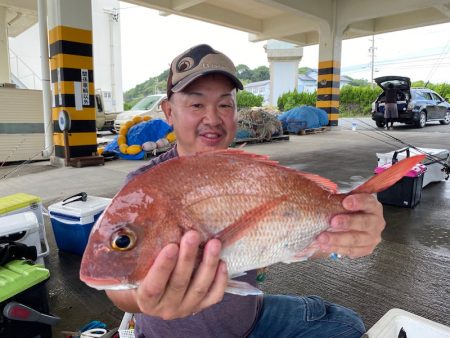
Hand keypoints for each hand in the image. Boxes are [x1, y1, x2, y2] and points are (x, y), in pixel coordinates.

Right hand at [106, 231, 227, 319]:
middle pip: (179, 283)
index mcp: (146, 300)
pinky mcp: (201, 307)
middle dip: (188, 258)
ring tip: (214, 243)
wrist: (155, 296)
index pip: (154, 286)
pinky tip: (222, 262)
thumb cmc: (146, 275)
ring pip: (199, 288)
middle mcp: (166, 308)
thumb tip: (159, 227)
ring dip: (208, 264)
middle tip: (193, 235)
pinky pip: (214, 296)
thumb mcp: (140, 268)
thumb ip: (148, 256)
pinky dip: (220, 280)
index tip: (171, 246)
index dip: (163, 267)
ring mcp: (185, 309)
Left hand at [316, 194, 385, 258]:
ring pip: (356, 240)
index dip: (358, 202)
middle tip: (332, 222)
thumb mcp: (348, 199)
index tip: (345, 202)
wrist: (359, 222)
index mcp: (373, 206)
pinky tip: (324, 246)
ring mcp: (372, 237)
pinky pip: (351, 251)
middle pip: (364, 223)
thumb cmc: (350, 209)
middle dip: (347, 223)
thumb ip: (339, 198)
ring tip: (322, 238)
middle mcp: (376, 222)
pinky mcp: (366, 249)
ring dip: (338, 239)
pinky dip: (336, 249)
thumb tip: (322, 193)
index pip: (368, 202)